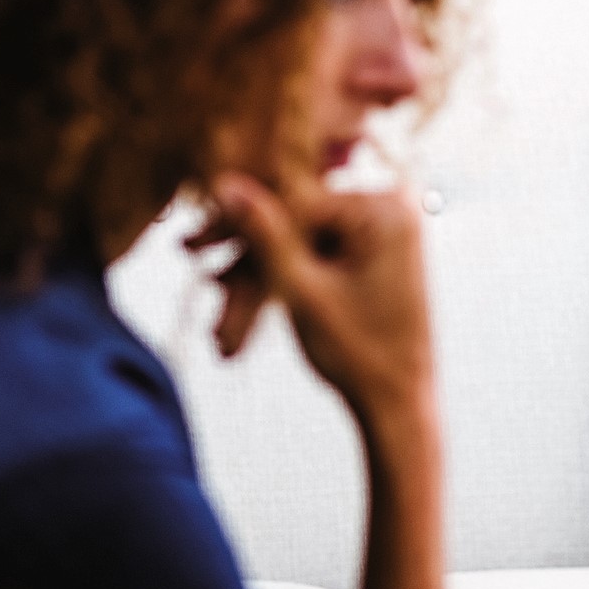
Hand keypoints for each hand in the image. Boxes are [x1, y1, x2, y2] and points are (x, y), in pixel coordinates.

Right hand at [186, 173, 434, 425]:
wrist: (399, 405)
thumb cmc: (359, 355)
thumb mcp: (301, 289)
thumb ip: (265, 234)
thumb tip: (225, 183)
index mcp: (385, 209)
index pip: (294, 201)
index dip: (237, 220)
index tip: (193, 237)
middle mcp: (392, 208)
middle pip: (298, 216)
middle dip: (244, 243)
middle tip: (188, 249)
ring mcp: (386, 230)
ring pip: (304, 236)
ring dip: (259, 262)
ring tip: (210, 281)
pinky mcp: (377, 253)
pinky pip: (322, 251)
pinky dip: (288, 271)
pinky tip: (240, 285)